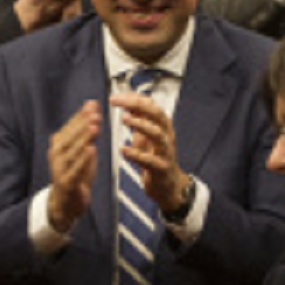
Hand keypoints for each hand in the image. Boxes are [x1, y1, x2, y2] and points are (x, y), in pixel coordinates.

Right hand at [45, 102, 101, 234]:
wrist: (66, 202)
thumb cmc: (76, 173)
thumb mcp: (83, 151)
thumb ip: (87, 131)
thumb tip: (93, 107)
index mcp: (59, 144)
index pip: (70, 127)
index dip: (81, 115)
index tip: (92, 104)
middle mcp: (56, 154)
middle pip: (70, 137)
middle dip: (82, 124)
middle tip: (94, 114)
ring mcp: (59, 169)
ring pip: (72, 151)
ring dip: (83, 138)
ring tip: (94, 127)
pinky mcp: (66, 182)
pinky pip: (75, 169)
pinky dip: (83, 159)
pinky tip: (91, 150)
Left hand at [112, 89, 187, 215]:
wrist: (168, 187)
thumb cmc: (156, 159)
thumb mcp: (145, 137)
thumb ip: (138, 120)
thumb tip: (127, 101)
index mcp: (162, 126)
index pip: (150, 105)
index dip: (133, 98)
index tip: (115, 96)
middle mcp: (166, 135)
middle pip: (156, 114)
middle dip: (137, 105)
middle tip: (118, 102)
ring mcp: (166, 152)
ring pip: (157, 134)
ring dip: (141, 124)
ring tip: (124, 119)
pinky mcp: (162, 168)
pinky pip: (150, 160)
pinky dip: (136, 154)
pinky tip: (123, 150)